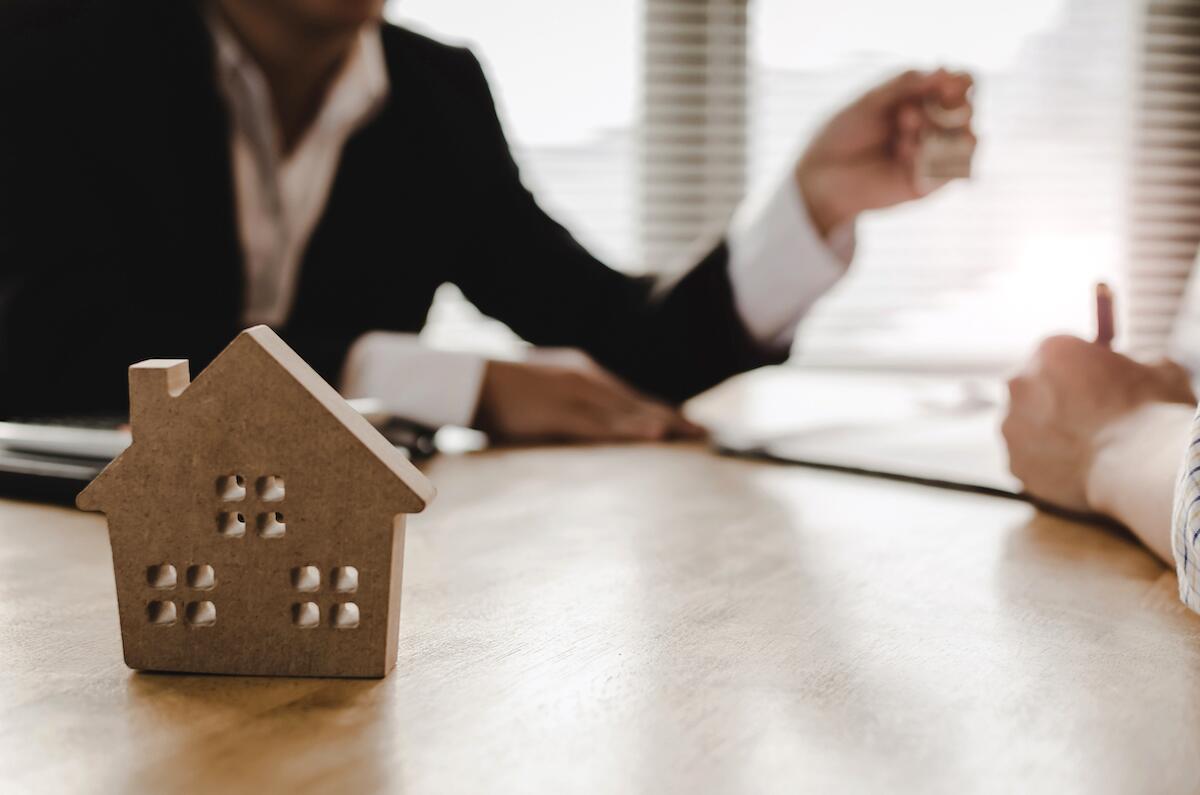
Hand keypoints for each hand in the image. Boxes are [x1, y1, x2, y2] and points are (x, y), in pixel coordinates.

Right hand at [473, 356, 705, 443]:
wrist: (471, 382)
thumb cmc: (500, 392)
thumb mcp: (541, 391)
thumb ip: (565, 403)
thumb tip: (582, 423)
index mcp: (582, 374)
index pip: (630, 397)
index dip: (660, 410)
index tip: (687, 424)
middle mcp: (587, 380)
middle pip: (638, 403)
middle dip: (672, 419)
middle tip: (705, 434)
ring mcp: (576, 395)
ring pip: (628, 413)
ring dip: (662, 424)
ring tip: (692, 435)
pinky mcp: (563, 413)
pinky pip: (605, 426)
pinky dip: (633, 430)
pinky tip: (656, 436)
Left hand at [796, 69, 974, 235]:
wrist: (822, 176)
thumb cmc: (843, 133)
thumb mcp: (871, 101)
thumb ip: (906, 85)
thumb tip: (946, 70)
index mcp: (923, 100)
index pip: (960, 85)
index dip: (960, 82)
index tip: (943, 83)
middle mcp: (934, 126)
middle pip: (967, 111)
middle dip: (946, 108)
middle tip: (908, 113)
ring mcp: (933, 156)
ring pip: (966, 139)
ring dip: (937, 129)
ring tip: (903, 128)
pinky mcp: (930, 183)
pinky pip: (952, 169)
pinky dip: (930, 157)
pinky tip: (904, 154)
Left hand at [1001, 335, 1195, 511]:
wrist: (1140, 464)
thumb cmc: (1152, 412)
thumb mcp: (1158, 370)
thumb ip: (1135, 363)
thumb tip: (1136, 366)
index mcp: (1050, 350)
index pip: (1058, 356)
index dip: (1081, 372)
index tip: (1099, 388)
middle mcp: (1019, 383)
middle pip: (1034, 389)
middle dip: (1056, 401)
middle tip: (1090, 420)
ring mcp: (1011, 426)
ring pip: (1028, 428)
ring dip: (1050, 435)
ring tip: (1089, 448)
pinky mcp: (1014, 463)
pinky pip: (1032, 462)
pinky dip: (1050, 466)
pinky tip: (1079, 470)